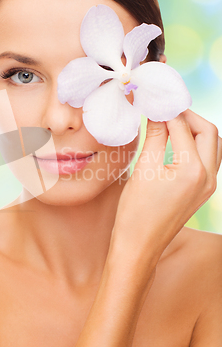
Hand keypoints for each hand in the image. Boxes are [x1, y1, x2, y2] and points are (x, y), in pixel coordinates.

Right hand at [111, 109, 221, 260]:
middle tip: (166, 110)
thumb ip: (154, 136)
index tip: (154, 101)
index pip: (183, 127)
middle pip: (208, 132)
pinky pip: (207, 159)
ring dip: (194, 130)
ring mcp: (208, 186)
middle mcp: (208, 177)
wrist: (139, 245)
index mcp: (193, 170)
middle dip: (188, 117)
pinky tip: (175, 142)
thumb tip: (156, 112)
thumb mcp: (143, 168)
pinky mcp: (203, 191)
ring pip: (211, 145)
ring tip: (170, 124)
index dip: (167, 111)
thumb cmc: (136, 212)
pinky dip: (195, 145)